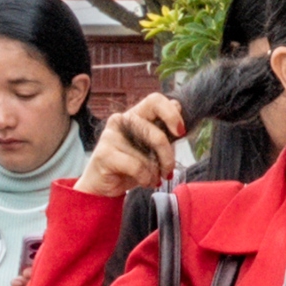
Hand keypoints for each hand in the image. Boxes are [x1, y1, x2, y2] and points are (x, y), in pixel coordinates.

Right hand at [78, 91, 194, 196]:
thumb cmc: (132, 165)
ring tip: (152, 179)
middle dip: (168, 156)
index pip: (155, 100)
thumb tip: (177, 106)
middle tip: (168, 171)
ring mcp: (110, 135)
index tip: (180, 132)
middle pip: (157, 134)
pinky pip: (137, 166)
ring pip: (147, 153)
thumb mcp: (152, 147)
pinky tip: (144, 182)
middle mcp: (121, 120)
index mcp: (135, 114)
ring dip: (155, 172)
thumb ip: (164, 129)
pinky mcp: (104, 153)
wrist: (104, 186)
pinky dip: (146, 178)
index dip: (172, 114)